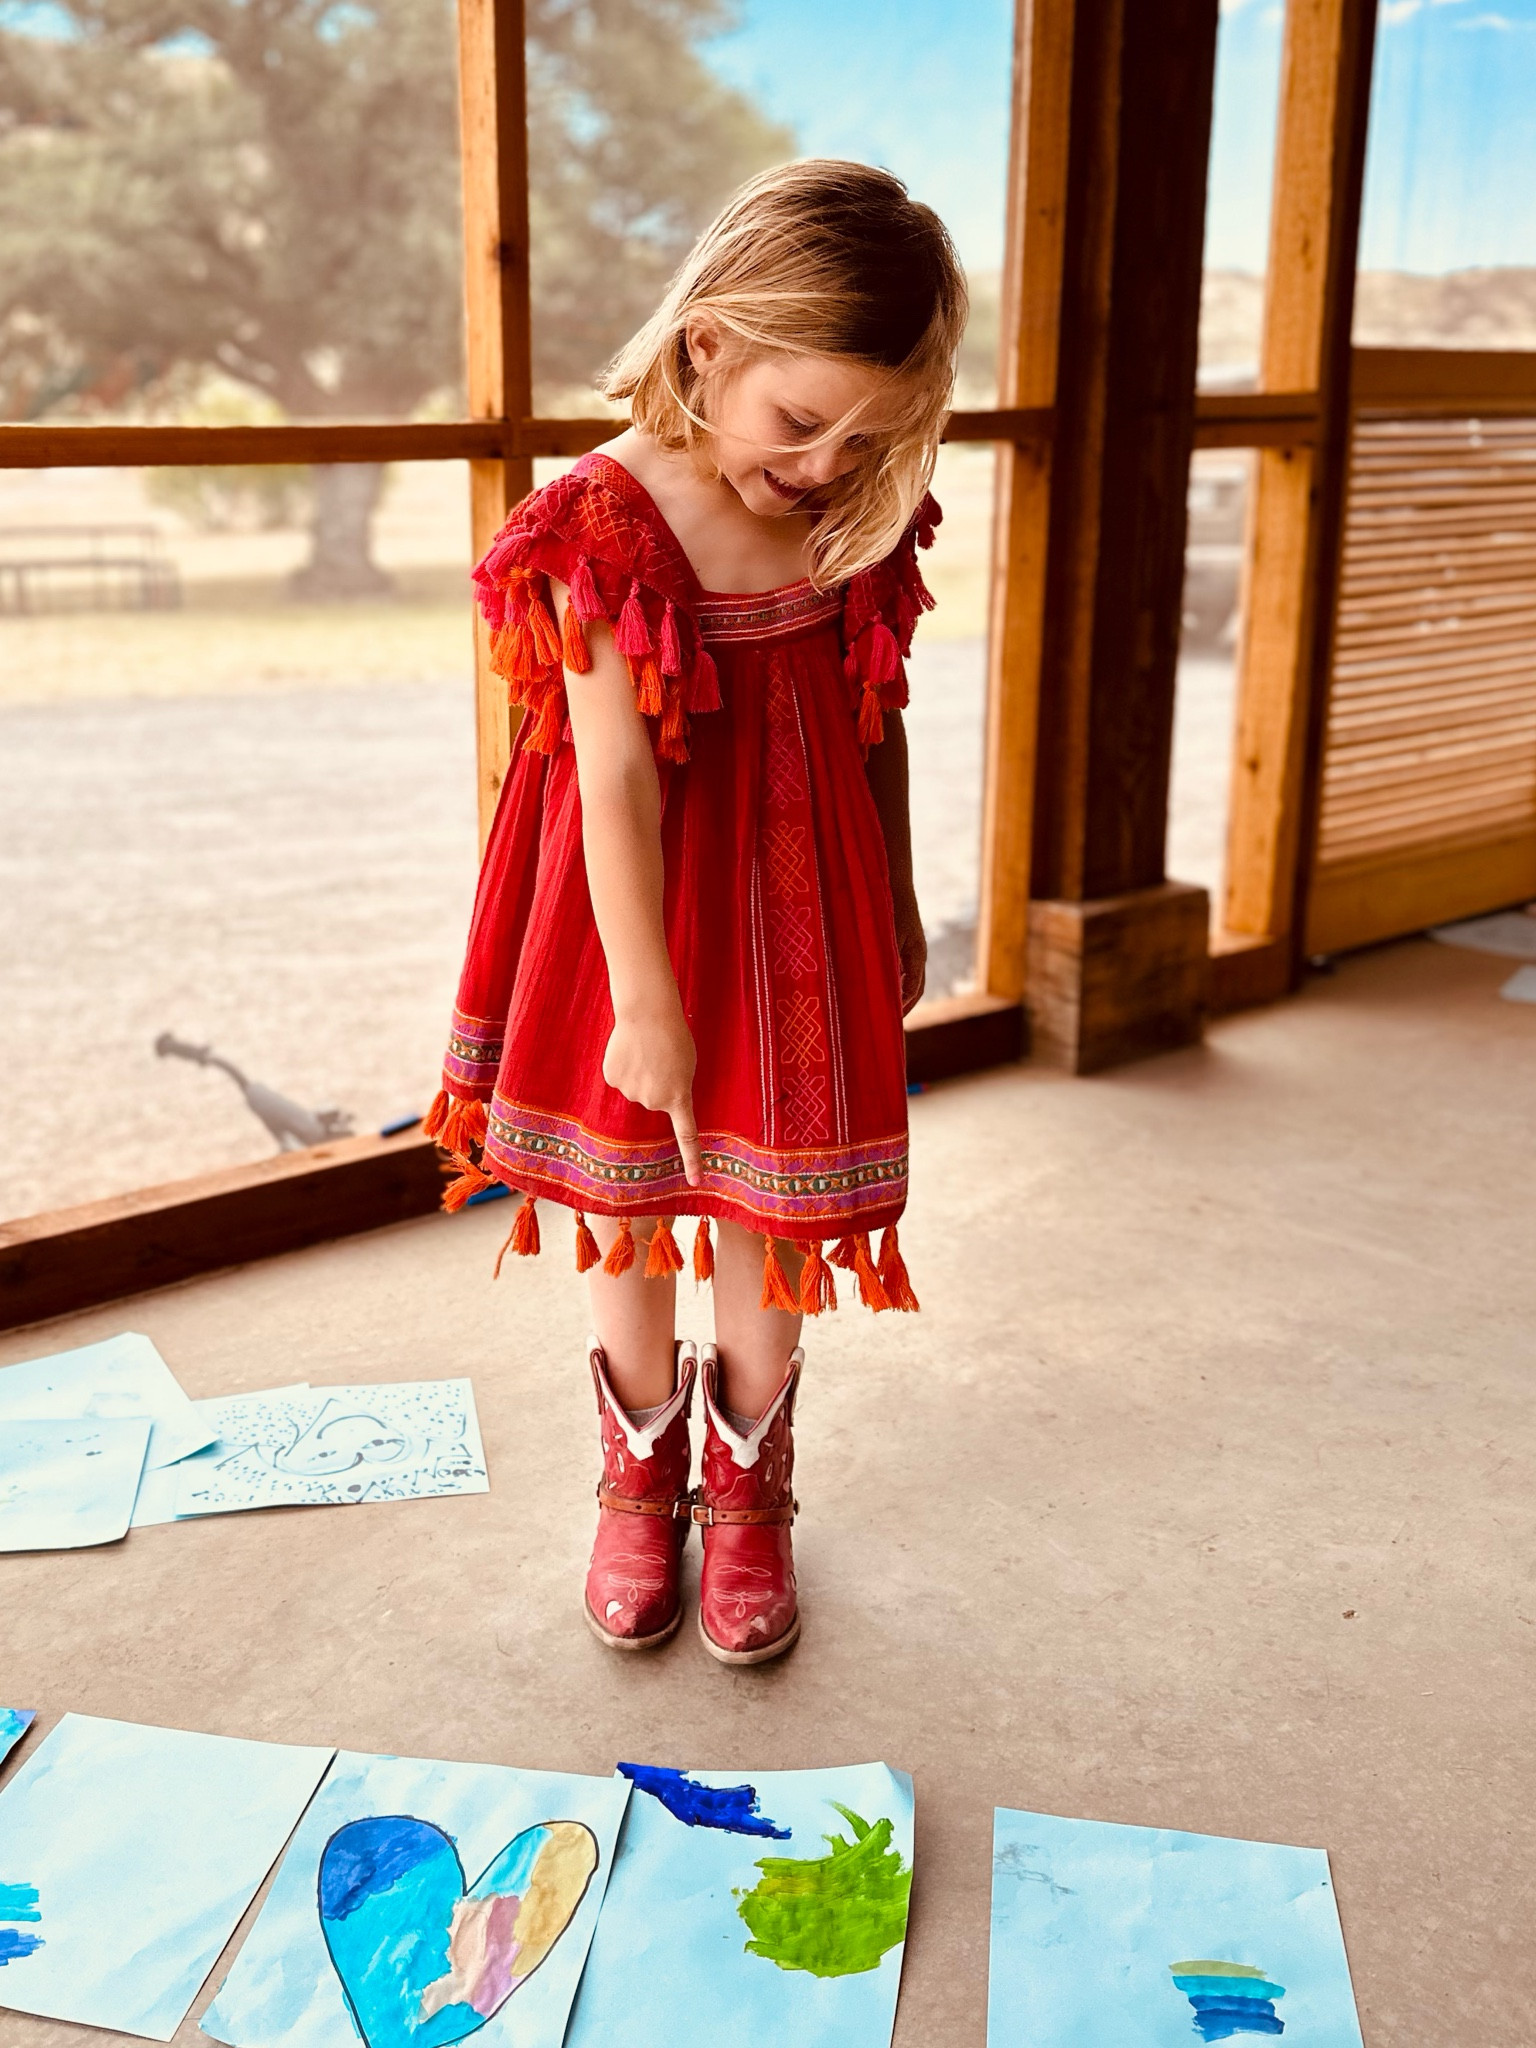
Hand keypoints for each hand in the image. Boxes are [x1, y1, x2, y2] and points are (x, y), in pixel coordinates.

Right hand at [603, 1000, 702, 1185]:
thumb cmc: (674, 1035)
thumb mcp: (687, 1065)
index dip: (693, 1160)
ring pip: (634, 1088)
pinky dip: (623, 1065)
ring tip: (645, 1049)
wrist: (648, 1013)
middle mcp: (654, 1101)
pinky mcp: (613, 1079)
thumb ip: (676, 1087)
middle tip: (660, 1057)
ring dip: (639, 1072)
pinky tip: (628, 1050)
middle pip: (653, 1099)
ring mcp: (631, 1092)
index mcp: (679, 1097)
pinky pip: (620, 1077)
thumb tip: (655, 1096)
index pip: (687, 1136)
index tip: (696, 1181)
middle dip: (656, 1081)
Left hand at [894, 892, 926, 1014]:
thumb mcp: (886, 935)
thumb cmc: (888, 907)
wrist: (894, 882)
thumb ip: (888, 961)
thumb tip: (886, 986)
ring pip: (911, 981)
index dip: (903, 1006)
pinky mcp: (906, 945)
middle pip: (915, 990)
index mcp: (916, 955)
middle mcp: (918, 955)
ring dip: (901, 997)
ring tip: (886, 1011)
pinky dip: (897, 984)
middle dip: (904, 1007)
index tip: (890, 1019)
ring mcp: (914, 950)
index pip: (913, 989)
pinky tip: (884, 989)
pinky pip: (904, 970)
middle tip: (889, 1023)